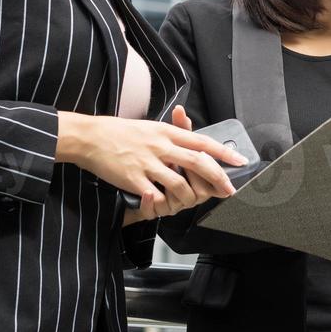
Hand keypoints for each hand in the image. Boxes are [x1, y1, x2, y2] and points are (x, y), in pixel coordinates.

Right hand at [58, 104, 244, 218]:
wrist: (91, 137)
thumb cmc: (120, 132)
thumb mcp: (150, 126)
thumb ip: (172, 132)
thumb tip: (192, 134)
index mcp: (166, 133)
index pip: (202, 142)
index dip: (223, 152)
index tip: (239, 161)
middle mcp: (161, 146)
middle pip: (198, 163)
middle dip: (218, 178)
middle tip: (229, 189)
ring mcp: (148, 163)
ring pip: (180, 184)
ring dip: (189, 197)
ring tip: (191, 201)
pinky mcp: (134, 179)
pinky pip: (155, 196)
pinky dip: (162, 204)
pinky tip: (163, 205)